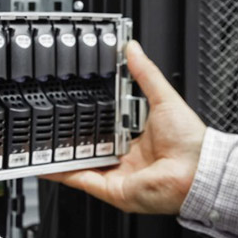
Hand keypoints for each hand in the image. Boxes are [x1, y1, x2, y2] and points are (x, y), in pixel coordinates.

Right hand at [43, 40, 206, 213]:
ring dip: (60, 154)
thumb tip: (133, 49)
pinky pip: (79, 180)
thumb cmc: (190, 142)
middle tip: (51, 119)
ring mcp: (116, 174)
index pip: (106, 125)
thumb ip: (145, 74)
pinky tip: (45, 164)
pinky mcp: (110, 188)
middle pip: (90, 145)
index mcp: (137, 138)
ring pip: (80, 163)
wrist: (198, 172)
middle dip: (70, 135)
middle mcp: (126, 158)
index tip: (74, 102)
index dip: (90, 115)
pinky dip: (60, 173)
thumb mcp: (164, 99)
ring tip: (40, 141)